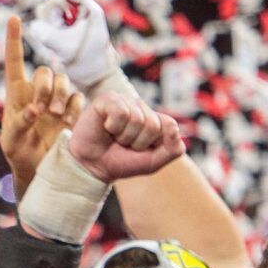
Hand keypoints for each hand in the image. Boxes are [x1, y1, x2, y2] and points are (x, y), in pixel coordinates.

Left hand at [1, 15, 84, 191]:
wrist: (39, 166)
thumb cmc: (18, 152)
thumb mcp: (11, 141)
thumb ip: (19, 124)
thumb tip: (33, 111)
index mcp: (16, 93)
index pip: (14, 61)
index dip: (14, 40)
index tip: (14, 18)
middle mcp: (36, 91)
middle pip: (45, 71)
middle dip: (45, 88)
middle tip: (43, 111)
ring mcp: (56, 100)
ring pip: (63, 81)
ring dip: (61, 96)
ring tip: (56, 117)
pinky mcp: (71, 110)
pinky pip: (78, 98)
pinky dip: (74, 108)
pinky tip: (68, 122)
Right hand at [22, 0, 118, 93]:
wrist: (97, 79)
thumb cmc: (88, 63)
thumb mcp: (65, 48)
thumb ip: (47, 35)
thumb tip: (32, 27)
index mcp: (89, 10)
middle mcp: (83, 11)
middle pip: (57, 1)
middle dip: (51, 17)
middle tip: (54, 32)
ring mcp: (76, 20)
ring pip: (52, 14)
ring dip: (50, 28)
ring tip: (61, 46)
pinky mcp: (69, 28)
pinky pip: (51, 24)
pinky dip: (50, 32)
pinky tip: (58, 47)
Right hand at [67, 91, 183, 183]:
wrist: (92, 167)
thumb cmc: (122, 162)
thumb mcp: (153, 162)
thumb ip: (173, 149)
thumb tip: (174, 127)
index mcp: (154, 119)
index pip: (169, 125)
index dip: (155, 143)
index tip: (141, 150)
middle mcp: (141, 107)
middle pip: (153, 125)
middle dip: (138, 142)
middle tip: (124, 145)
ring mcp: (124, 101)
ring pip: (136, 119)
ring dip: (124, 136)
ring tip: (114, 138)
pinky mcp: (107, 100)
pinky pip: (120, 112)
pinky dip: (113, 126)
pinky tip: (106, 128)